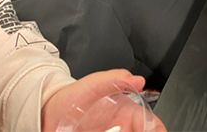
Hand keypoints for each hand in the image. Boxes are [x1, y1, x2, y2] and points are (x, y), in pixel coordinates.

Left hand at [42, 69, 165, 131]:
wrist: (50, 112)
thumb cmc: (77, 95)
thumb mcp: (96, 82)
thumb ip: (116, 79)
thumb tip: (139, 80)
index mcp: (127, 114)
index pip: (149, 123)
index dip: (155, 129)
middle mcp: (122, 130)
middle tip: (126, 131)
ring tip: (115, 131)